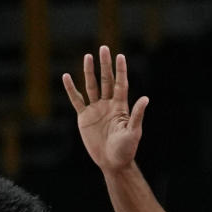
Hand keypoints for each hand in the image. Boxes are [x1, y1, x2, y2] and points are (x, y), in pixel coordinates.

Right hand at [62, 45, 148, 171]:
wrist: (112, 163)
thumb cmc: (126, 150)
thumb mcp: (133, 132)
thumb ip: (137, 115)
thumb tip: (145, 99)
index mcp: (120, 106)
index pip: (121, 84)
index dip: (120, 71)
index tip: (119, 56)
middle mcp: (108, 104)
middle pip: (106, 81)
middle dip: (105, 65)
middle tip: (104, 48)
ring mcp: (96, 110)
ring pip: (91, 86)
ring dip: (89, 72)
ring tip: (88, 56)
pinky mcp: (84, 118)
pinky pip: (77, 100)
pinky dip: (71, 89)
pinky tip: (66, 77)